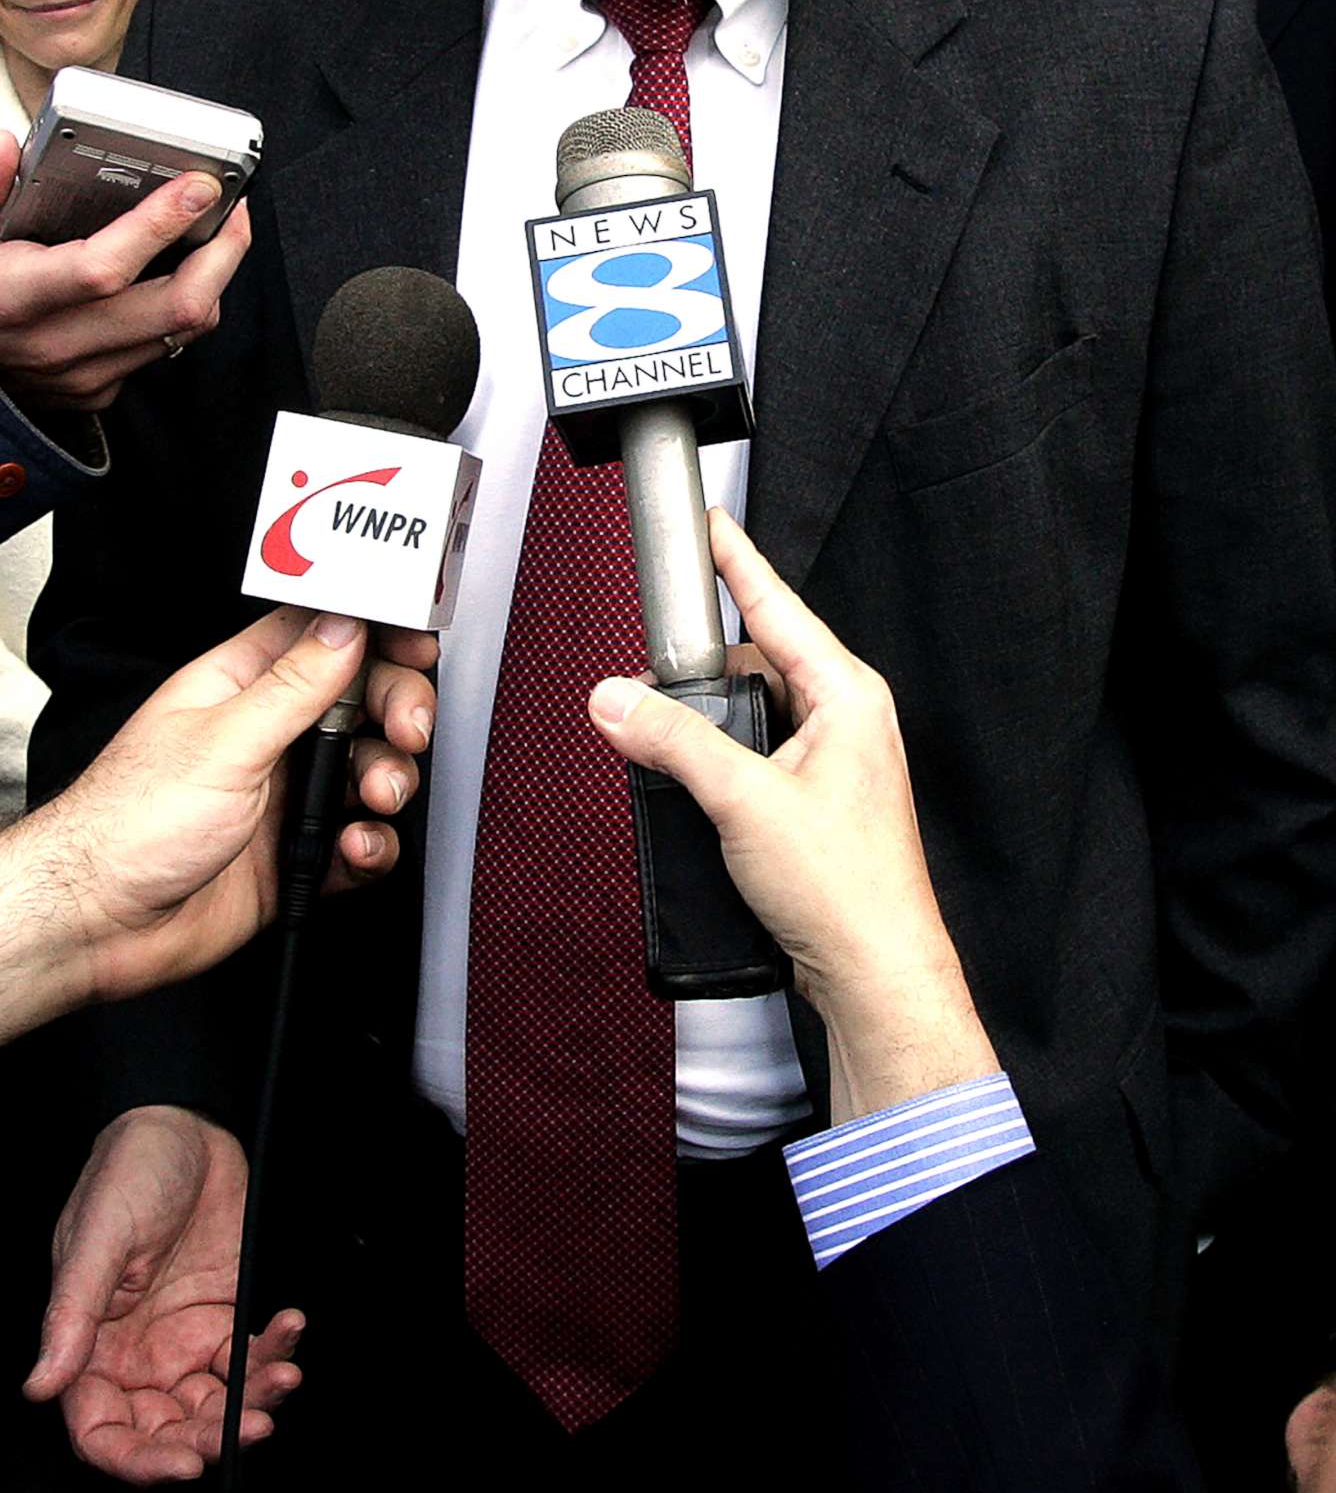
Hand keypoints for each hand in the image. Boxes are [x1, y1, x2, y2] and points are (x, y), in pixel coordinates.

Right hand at [0, 134, 250, 412]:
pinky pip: (160, 350)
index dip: (158, 224)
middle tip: (231, 209)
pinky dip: (180, 309)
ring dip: (210, 280)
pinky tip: (174, 270)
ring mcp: (80, 375)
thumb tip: (4, 151)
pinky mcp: (93, 389)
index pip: (103, 268)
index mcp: (12, 298)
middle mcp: (54, 345)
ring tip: (213, 231)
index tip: (196, 186)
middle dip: (222, 254)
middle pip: (173, 309)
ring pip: (179, 333)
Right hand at [23, 1108, 301, 1481]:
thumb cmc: (127, 1172)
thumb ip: (71, 1315)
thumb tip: (39, 1386)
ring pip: (214, 1406)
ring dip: (252, 1404)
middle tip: (249, 1427)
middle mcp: (136, 1356)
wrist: (185, 1125)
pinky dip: (273, 1354)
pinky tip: (288, 1326)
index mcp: (91, 1348)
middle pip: (166, 1431)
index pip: (102, 1433)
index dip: (137, 1462)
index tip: (182, 1464)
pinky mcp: (223, 1318)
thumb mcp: (97, 1239)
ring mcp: (182, 1340)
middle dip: (209, 1441)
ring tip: (282, 1378)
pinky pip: (247, 1359)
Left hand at [48, 607, 431, 1005]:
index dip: (376, 635)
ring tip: (375, 798)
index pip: (321, 637)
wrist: (99, 924)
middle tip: (406, 731)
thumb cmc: (127, 824)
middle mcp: (265, 736)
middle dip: (396, 712)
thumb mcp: (224, 741)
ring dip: (387, 782)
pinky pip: (356, 841)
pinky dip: (369, 844)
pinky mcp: (291, 855)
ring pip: (366, 772)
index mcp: (239, 687)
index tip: (416, 646)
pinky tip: (352, 848)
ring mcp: (281, 796)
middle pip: (360, 703)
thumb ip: (295, 685)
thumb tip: (346, 626)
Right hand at [588, 508, 994, 1119]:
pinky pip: (757, 754)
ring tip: (668, 742)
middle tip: (649, 676)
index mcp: (847, 694)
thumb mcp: (743, 800)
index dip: (736, 560)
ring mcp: (834, 760)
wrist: (875, 971)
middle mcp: (846, 718)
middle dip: (700, 668)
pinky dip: (720, 760)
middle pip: (757, 658)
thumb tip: (617, 700)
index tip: (707, 521)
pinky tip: (694, 783)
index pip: (778, 605)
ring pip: (753, 712)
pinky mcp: (816, 801)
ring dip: (708, 724)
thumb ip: (674, 741)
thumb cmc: (844, 888)